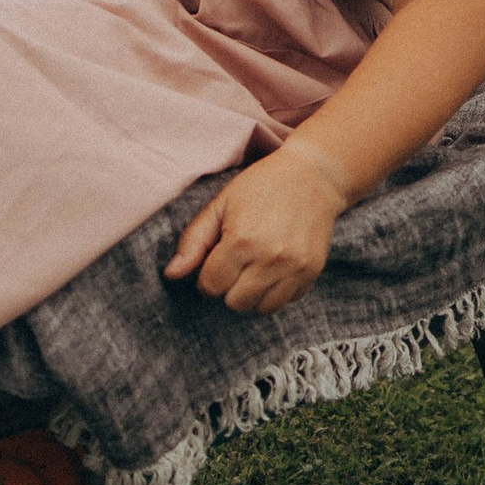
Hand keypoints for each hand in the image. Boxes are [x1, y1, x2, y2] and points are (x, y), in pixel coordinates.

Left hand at [164, 141, 348, 315]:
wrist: (314, 176)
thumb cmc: (261, 186)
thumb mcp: (221, 204)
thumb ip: (193, 241)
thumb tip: (171, 275)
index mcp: (242, 241)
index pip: (211, 286)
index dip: (207, 276)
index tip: (216, 260)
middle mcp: (270, 259)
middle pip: (234, 303)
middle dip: (229, 287)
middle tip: (236, 263)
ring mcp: (294, 268)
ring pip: (261, 309)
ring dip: (252, 294)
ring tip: (254, 268)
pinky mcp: (312, 272)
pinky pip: (285, 302)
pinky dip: (276, 293)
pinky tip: (275, 269)